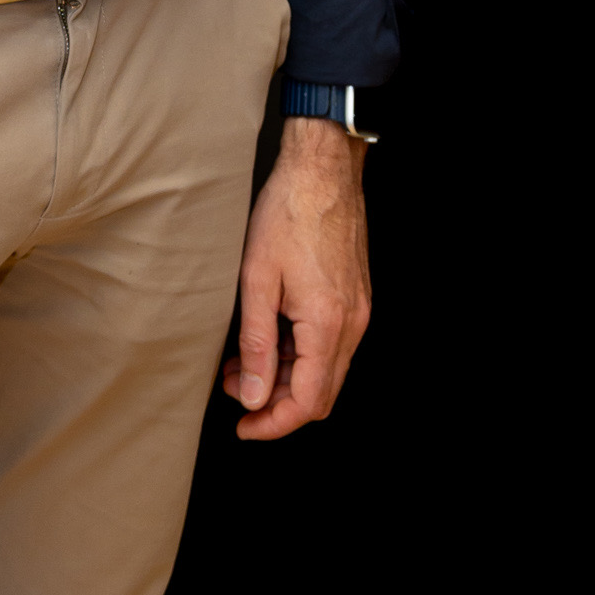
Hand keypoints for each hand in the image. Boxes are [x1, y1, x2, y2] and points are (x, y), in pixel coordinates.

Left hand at [223, 117, 370, 439]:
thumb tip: (252, 397)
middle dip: (276, 402)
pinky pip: (331, 343)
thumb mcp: (258, 278)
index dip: (273, 423)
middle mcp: (352, 324)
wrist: (323, 167)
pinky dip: (300, 352)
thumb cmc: (287, 212)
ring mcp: (358, 309)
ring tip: (242, 361)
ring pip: (326, 370)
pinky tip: (269, 336)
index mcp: (328, 324)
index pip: (307, 402)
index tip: (243, 426)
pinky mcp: (355, 296)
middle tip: (236, 389)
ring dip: (286, 376)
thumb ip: (256, 343)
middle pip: (321, 394)